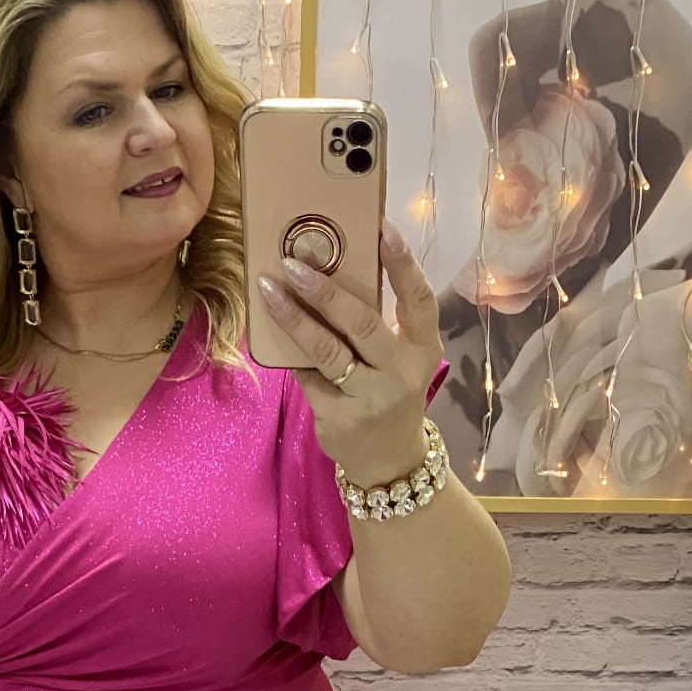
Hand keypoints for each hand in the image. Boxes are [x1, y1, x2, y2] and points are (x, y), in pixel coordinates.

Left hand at [257, 220, 443, 486]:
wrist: (390, 463)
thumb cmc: (390, 394)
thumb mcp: (400, 360)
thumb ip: (379, 323)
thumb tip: (328, 269)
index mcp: (422, 350)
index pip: (418, 300)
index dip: (402, 263)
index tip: (382, 227)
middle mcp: (401, 373)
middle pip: (363, 323)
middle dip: (327, 289)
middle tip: (296, 261)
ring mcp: (370, 398)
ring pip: (327, 350)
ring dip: (295, 317)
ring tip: (270, 287)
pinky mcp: (339, 417)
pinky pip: (307, 375)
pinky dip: (288, 351)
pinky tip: (268, 329)